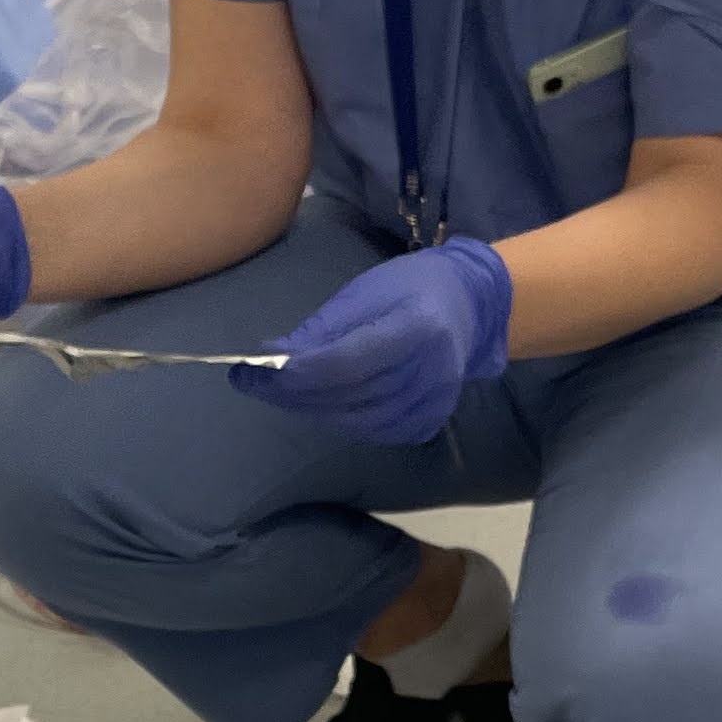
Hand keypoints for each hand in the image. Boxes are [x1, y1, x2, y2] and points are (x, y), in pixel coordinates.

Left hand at [238, 239, 513, 446]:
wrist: (469, 305)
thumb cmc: (409, 289)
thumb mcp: (363, 292)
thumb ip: (321, 328)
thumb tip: (271, 357)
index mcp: (417, 326)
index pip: (348, 362)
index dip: (298, 373)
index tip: (252, 371)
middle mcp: (433, 369)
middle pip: (350, 395)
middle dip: (294, 393)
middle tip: (255, 383)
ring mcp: (436, 400)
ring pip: (359, 421)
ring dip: (313, 410)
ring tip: (283, 393)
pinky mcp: (432, 420)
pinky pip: (377, 432)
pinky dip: (342, 422)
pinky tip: (322, 405)